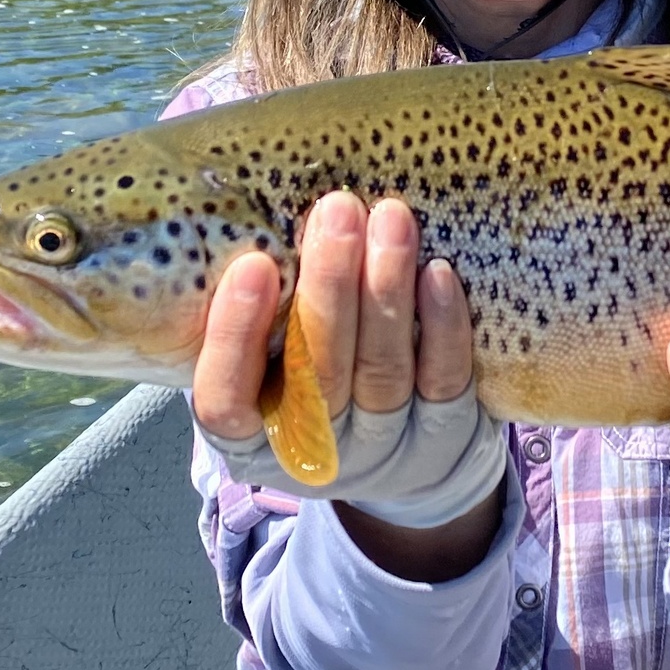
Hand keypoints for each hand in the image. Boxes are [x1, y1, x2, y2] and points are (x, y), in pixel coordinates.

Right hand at [192, 193, 506, 532]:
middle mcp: (314, 450)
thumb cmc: (310, 378)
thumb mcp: (265, 362)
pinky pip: (444, 380)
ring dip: (386, 289)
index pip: (225, 399)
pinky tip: (437, 273)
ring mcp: (382, 449)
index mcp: (249, 436)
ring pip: (382, 370)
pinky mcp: (442, 436)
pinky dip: (442, 325)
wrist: (403, 458)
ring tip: (390, 219)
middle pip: (318, 374)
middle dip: (329, 286)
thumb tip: (245, 222)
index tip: (253, 265)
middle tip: (337, 211)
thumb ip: (248, 314)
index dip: (235, 337)